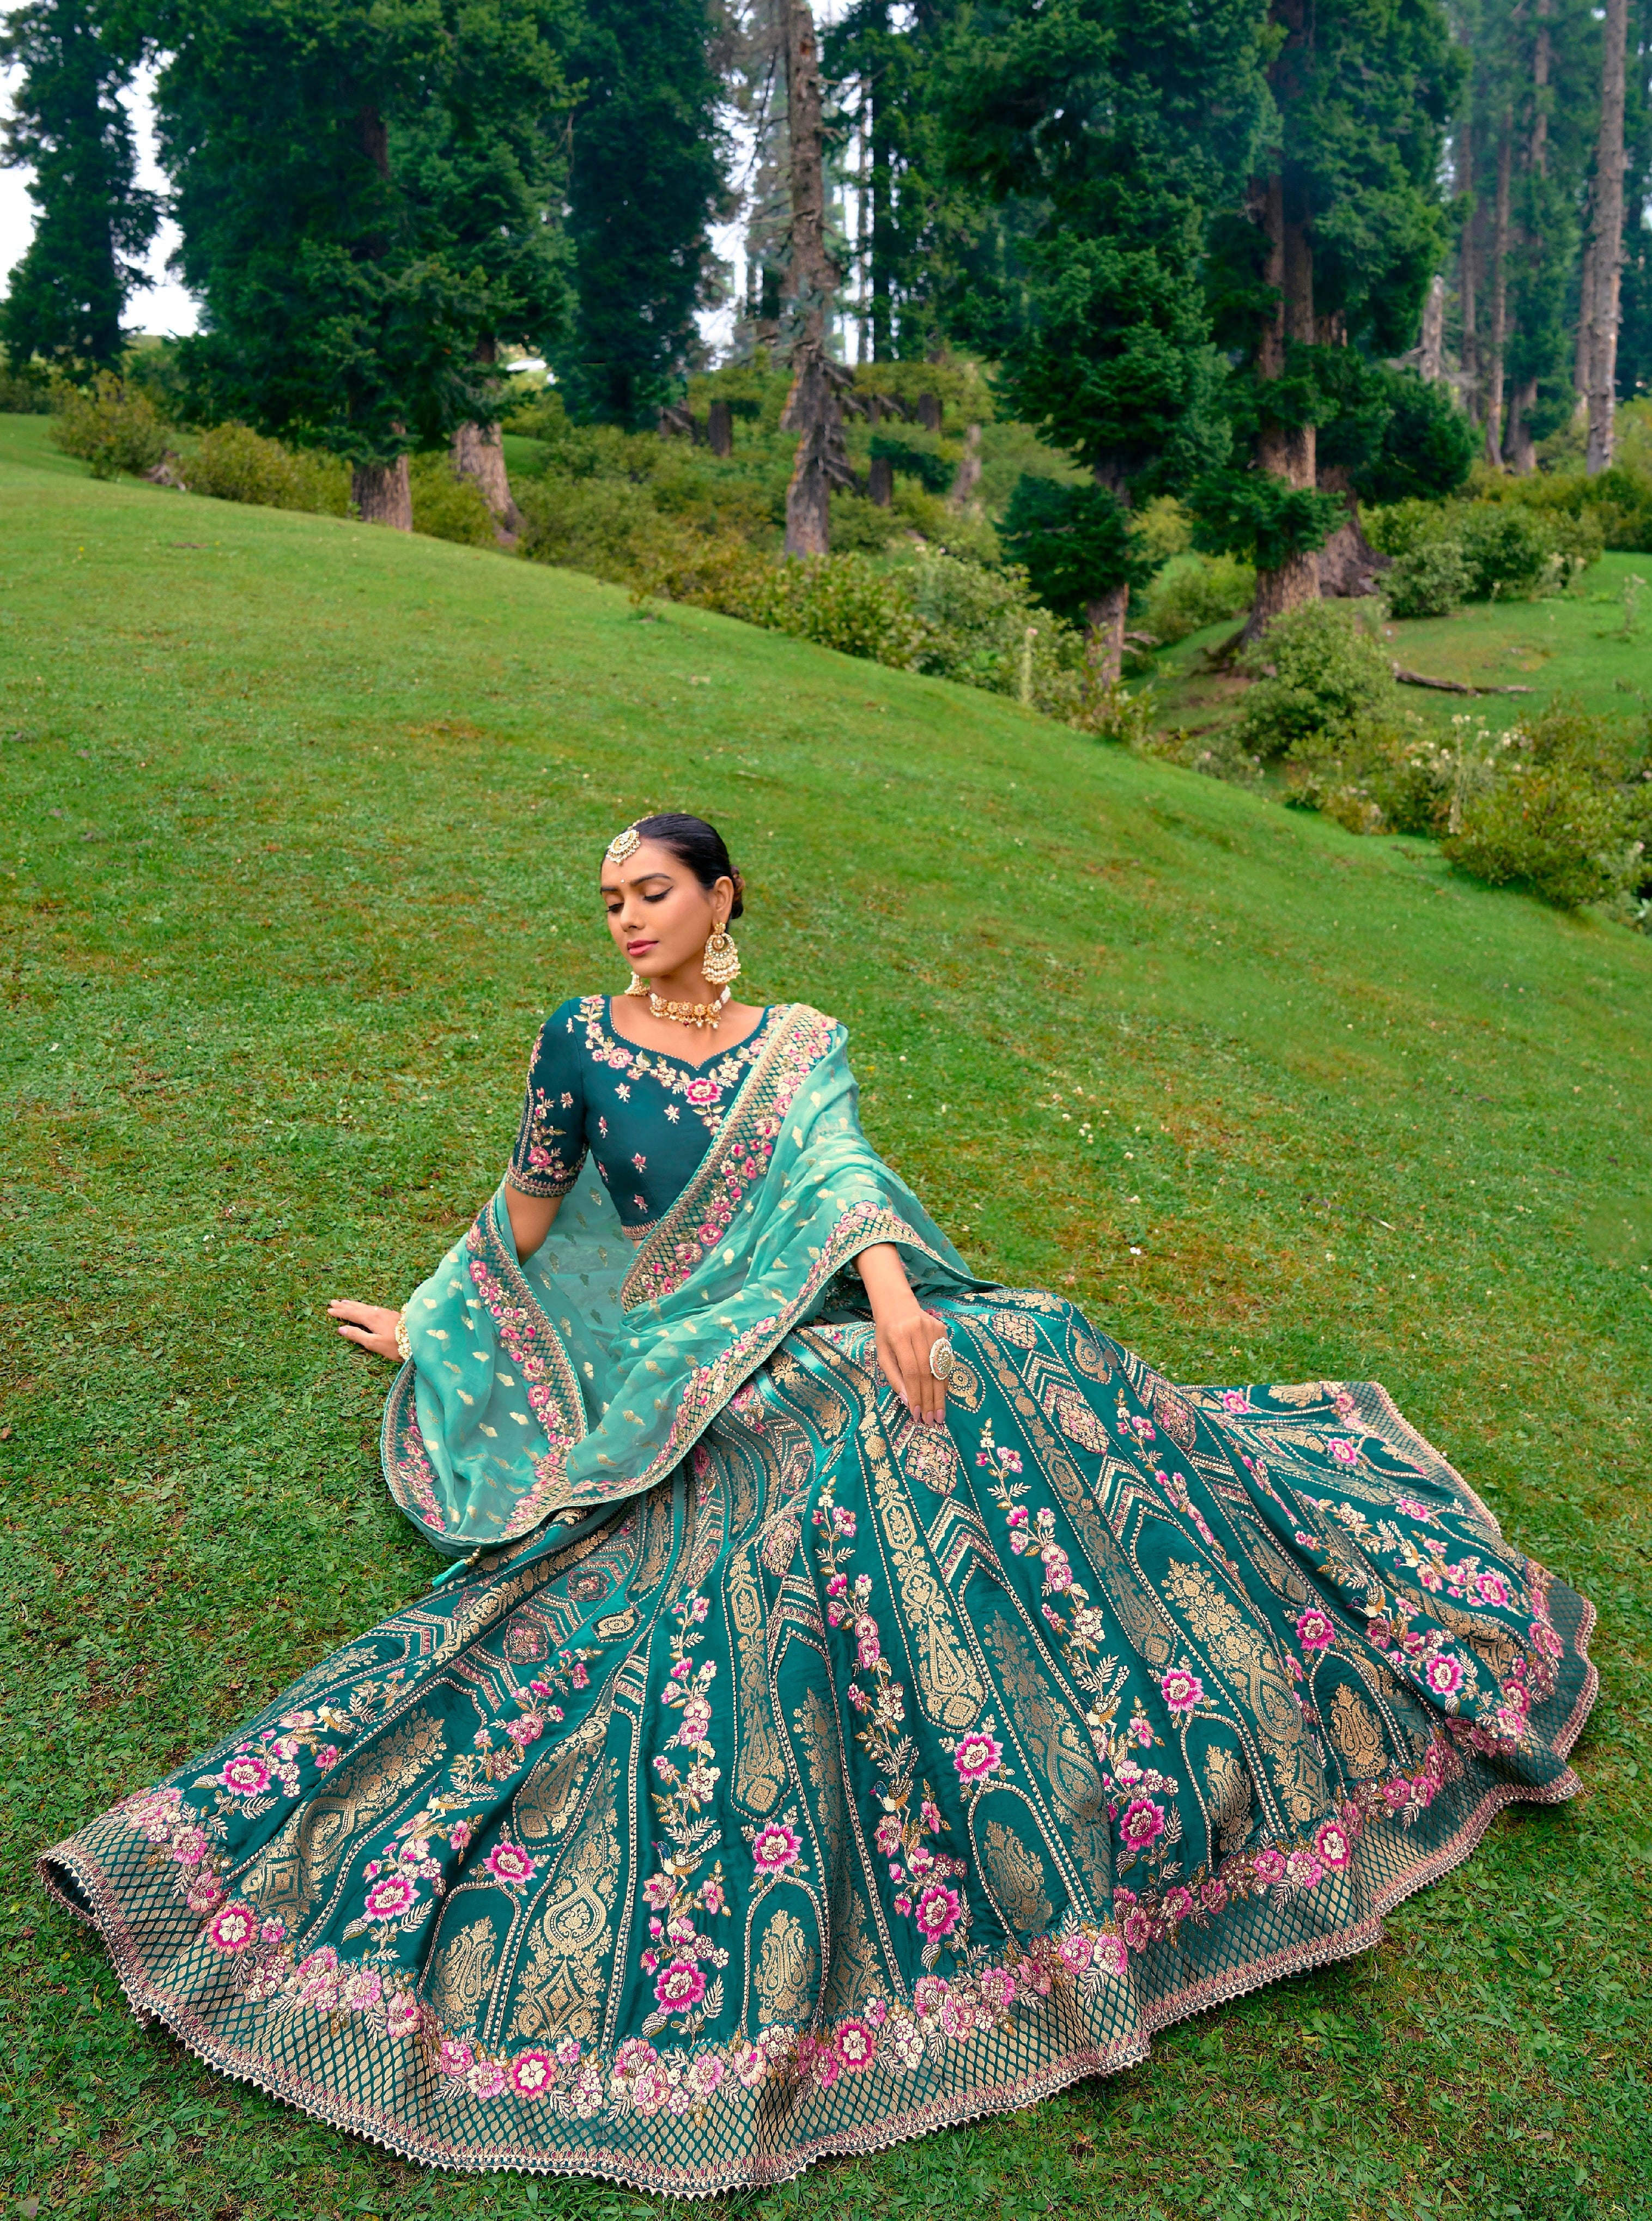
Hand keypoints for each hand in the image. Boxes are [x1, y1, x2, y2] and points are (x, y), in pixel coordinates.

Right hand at [328, 1298, 402, 1360]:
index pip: (352, 1314)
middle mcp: (377, 1312)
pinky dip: (364, 1306)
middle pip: (357, 1307)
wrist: (420, 1338)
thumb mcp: (375, 1343)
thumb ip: (358, 1335)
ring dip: (354, 1304)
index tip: (329, 1310)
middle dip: (345, 1305)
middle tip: (332, 1302)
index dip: (340, 1312)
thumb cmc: (397, 1345)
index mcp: (371, 1318)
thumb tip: (341, 1329)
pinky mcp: (391, 1314)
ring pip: (365, 1306)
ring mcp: (385, 1312)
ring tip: (345, 1301)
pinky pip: (372, 1307)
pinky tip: (365, 1308)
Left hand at [873, 1301, 951, 1427]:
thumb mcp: (882, 1353)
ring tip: (940, 1414)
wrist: (897, 1305)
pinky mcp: (943, 1330)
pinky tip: (942, 1395)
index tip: (917, 1414)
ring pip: (939, 1368)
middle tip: (932, 1420)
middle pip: (928, 1372)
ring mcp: (934, 1329)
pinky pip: (945, 1360)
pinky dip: (944, 1379)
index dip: (916, 1394)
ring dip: (940, 1394)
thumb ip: (893, 1376)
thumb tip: (907, 1400)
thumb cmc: (886, 1332)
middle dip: (930, 1399)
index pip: (911, 1371)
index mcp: (900, 1335)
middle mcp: (919, 1330)